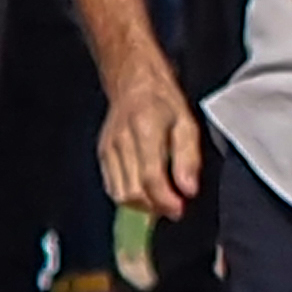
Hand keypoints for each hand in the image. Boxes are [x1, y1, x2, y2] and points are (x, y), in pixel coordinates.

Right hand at [101, 72, 206, 219]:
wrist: (134, 83)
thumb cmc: (163, 101)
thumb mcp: (187, 123)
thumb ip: (188, 158)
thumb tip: (188, 190)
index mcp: (145, 129)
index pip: (150, 177)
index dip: (165, 200)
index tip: (180, 209)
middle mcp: (121, 141)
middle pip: (132, 191)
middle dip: (155, 207)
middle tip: (174, 207)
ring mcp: (108, 149)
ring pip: (119, 194)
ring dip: (141, 205)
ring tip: (161, 200)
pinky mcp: (102, 155)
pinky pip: (112, 187)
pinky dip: (129, 197)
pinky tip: (146, 192)